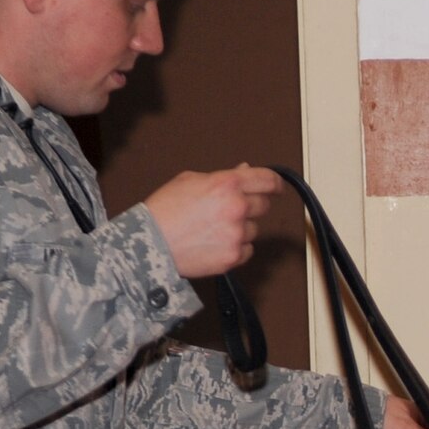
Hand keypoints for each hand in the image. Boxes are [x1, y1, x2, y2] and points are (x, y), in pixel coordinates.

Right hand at [142, 166, 280, 278]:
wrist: (151, 243)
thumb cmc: (166, 211)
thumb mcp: (190, 180)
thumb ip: (223, 177)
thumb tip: (245, 172)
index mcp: (227, 184)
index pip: (267, 180)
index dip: (275, 183)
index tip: (277, 187)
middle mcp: (236, 208)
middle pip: (263, 206)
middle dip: (252, 206)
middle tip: (230, 210)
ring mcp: (237, 234)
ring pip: (254, 229)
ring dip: (241, 228)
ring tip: (213, 228)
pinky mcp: (234, 256)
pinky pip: (247, 250)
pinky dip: (236, 247)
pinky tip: (215, 242)